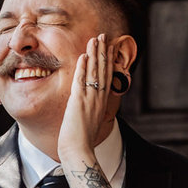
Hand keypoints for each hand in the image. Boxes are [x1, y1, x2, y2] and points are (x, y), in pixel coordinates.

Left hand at [57, 34, 113, 163]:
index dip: (107, 60)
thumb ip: (90, 110)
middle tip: (103, 36)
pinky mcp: (78, 102)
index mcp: (101, 102)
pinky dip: (83, 68)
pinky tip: (83, 56)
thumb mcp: (90, 122)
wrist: (79, 151)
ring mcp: (90, 99)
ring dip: (94, 54)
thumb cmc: (82, 140)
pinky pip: (81, 81)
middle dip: (103, 51)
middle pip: (103, 70)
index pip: (106, 76)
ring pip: (94, 72)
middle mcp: (98, 98)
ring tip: (95, 39)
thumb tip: (89, 106)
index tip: (108, 47)